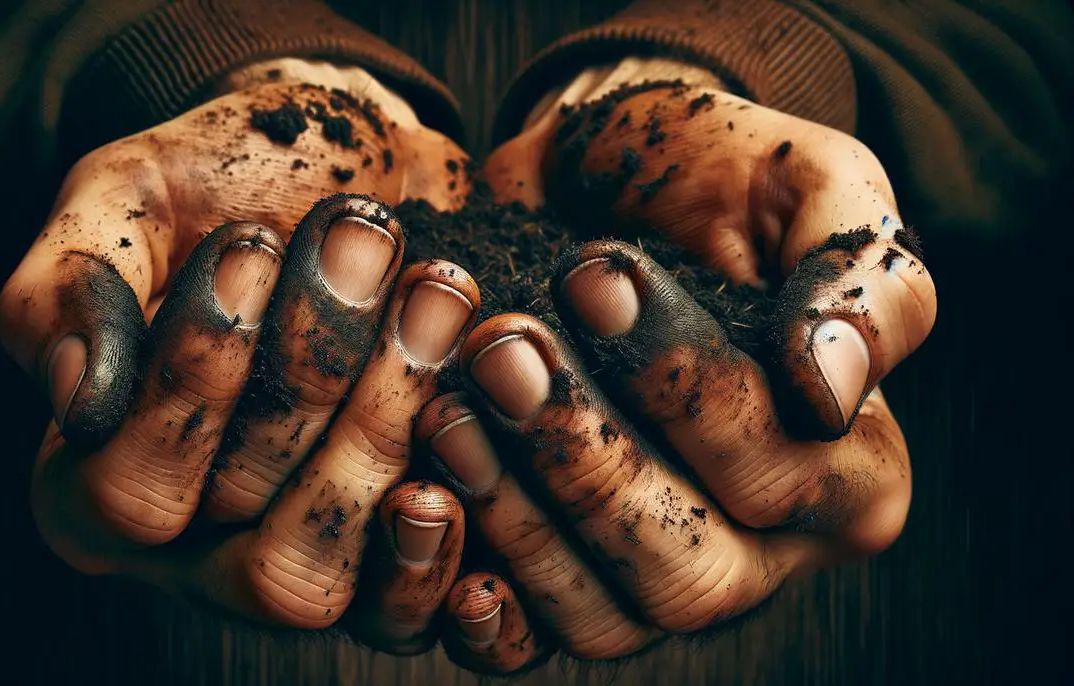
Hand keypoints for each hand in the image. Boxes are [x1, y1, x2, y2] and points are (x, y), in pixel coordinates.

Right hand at [0, 71, 478, 653]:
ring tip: (436, 289)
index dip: (197, 379)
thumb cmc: (228, 182)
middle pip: (245, 541)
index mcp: (92, 474)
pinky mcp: (385, 550)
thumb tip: (74, 396)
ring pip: (323, 577)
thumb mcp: (128, 195)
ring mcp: (293, 554)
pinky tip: (477, 417)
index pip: (131, 494)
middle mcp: (191, 544)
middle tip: (365, 245)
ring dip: (390, 424)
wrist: (364, 170)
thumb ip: (68, 284)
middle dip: (316, 380)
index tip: (250, 243)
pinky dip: (446, 535)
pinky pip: (402, 610)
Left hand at [420, 64, 935, 672]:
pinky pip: (528, 643)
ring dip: (517, 515)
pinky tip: (430, 520)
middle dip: (586, 459)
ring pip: (603, 615)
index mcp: (851, 474)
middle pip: (689, 569)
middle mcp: (764, 552)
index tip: (594, 277)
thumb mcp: (810, 185)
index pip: (779, 469)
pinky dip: (480, 606)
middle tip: (501, 348)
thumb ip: (863, 280)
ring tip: (448, 405)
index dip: (684, 386)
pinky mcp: (567, 583)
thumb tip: (829, 391)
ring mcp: (658, 580)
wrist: (590, 182)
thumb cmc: (710, 176)